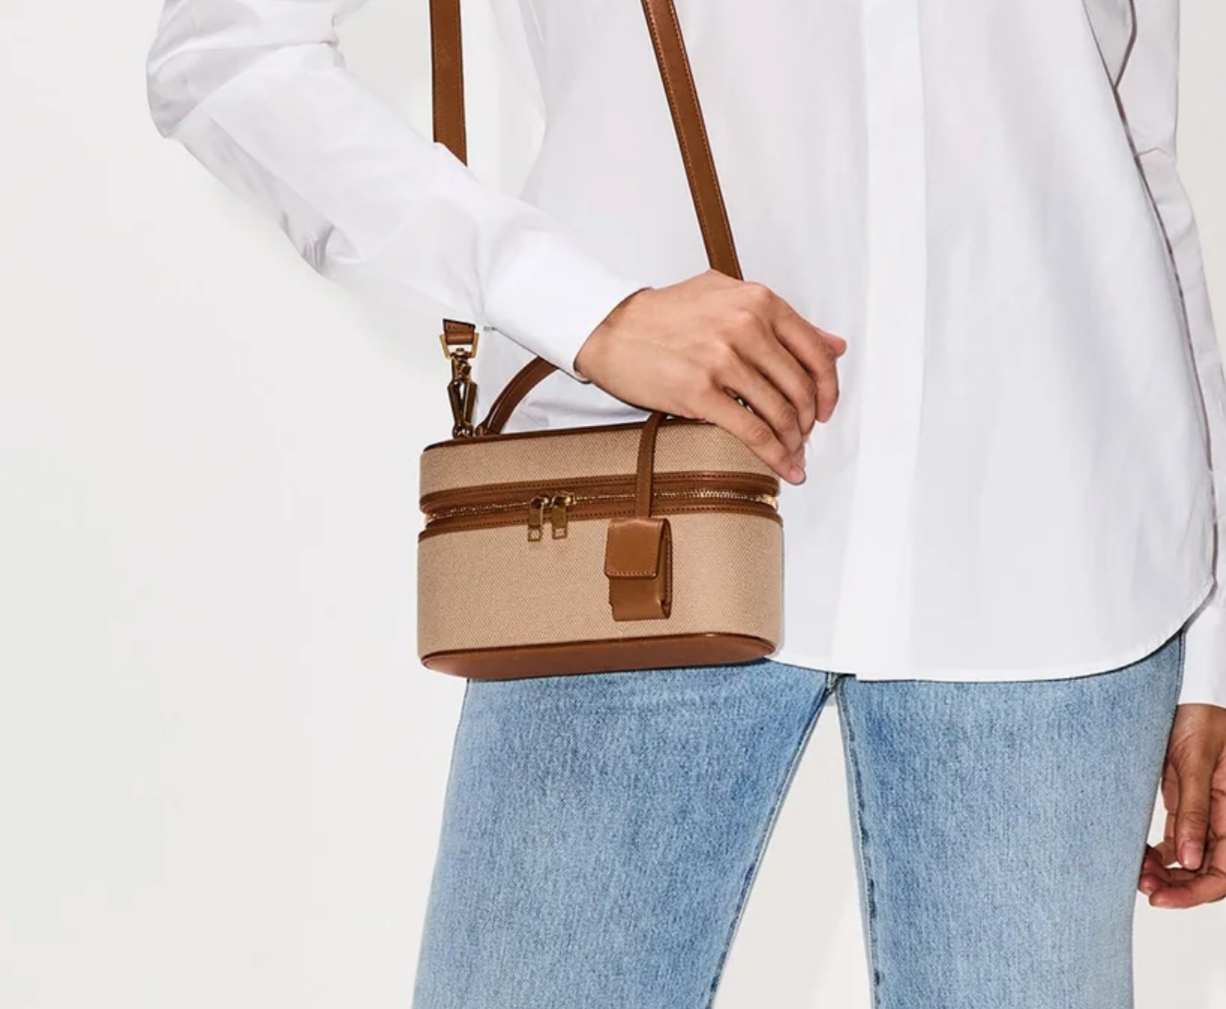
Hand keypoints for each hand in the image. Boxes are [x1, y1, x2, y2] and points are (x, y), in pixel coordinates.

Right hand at [574, 271, 846, 484]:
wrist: (610, 327)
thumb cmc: (664, 314)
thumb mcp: (727, 296)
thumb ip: (781, 319)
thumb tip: (835, 344)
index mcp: (757, 301)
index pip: (815, 350)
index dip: (828, 386)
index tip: (826, 406)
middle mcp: (745, 326)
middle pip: (800, 386)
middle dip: (810, 419)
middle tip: (806, 434)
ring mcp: (723, 360)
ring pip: (780, 412)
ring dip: (794, 440)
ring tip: (794, 453)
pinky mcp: (699, 392)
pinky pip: (752, 431)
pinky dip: (774, 454)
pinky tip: (783, 466)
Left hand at [1138, 703, 1225, 908]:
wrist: (1189, 689)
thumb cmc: (1201, 714)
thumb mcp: (1195, 759)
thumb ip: (1193, 808)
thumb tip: (1188, 859)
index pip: (1225, 871)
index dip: (1197, 892)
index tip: (1161, 898)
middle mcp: (1225, 816)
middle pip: (1208, 870)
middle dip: (1177, 886)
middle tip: (1141, 886)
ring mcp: (1206, 810)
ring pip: (1191, 858)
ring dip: (1166, 872)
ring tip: (1136, 873)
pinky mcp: (1187, 800)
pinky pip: (1179, 838)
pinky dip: (1161, 852)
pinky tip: (1141, 856)